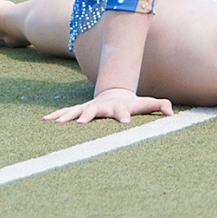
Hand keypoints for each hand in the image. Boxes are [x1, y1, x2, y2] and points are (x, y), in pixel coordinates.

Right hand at [45, 89, 173, 126]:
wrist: (114, 93)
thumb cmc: (131, 104)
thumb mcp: (145, 104)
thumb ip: (158, 106)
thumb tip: (171, 113)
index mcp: (117, 108)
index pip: (122, 112)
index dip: (124, 116)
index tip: (124, 123)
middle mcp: (100, 107)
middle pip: (93, 112)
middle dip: (87, 117)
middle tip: (81, 124)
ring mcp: (89, 107)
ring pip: (75, 111)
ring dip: (66, 117)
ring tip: (56, 123)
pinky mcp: (80, 110)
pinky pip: (66, 113)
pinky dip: (56, 116)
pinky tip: (45, 120)